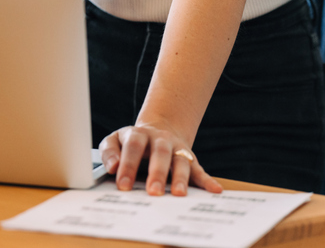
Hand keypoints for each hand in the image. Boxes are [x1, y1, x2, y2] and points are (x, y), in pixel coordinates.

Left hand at [99, 123, 222, 196]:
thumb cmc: (132, 142)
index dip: (128, 165)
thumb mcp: (115, 140)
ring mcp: (177, 148)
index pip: (133, 147)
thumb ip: (109, 152)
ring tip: (179, 194)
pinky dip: (208, 181)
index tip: (123, 186)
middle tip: (153, 192)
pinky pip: (199, 170)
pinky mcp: (189, 159)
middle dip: (157, 173)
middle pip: (160, 153)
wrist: (158, 130)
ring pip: (181, 161)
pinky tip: (215, 190)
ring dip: (180, 178)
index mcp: (138, 134)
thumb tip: (112, 168)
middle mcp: (160, 139)